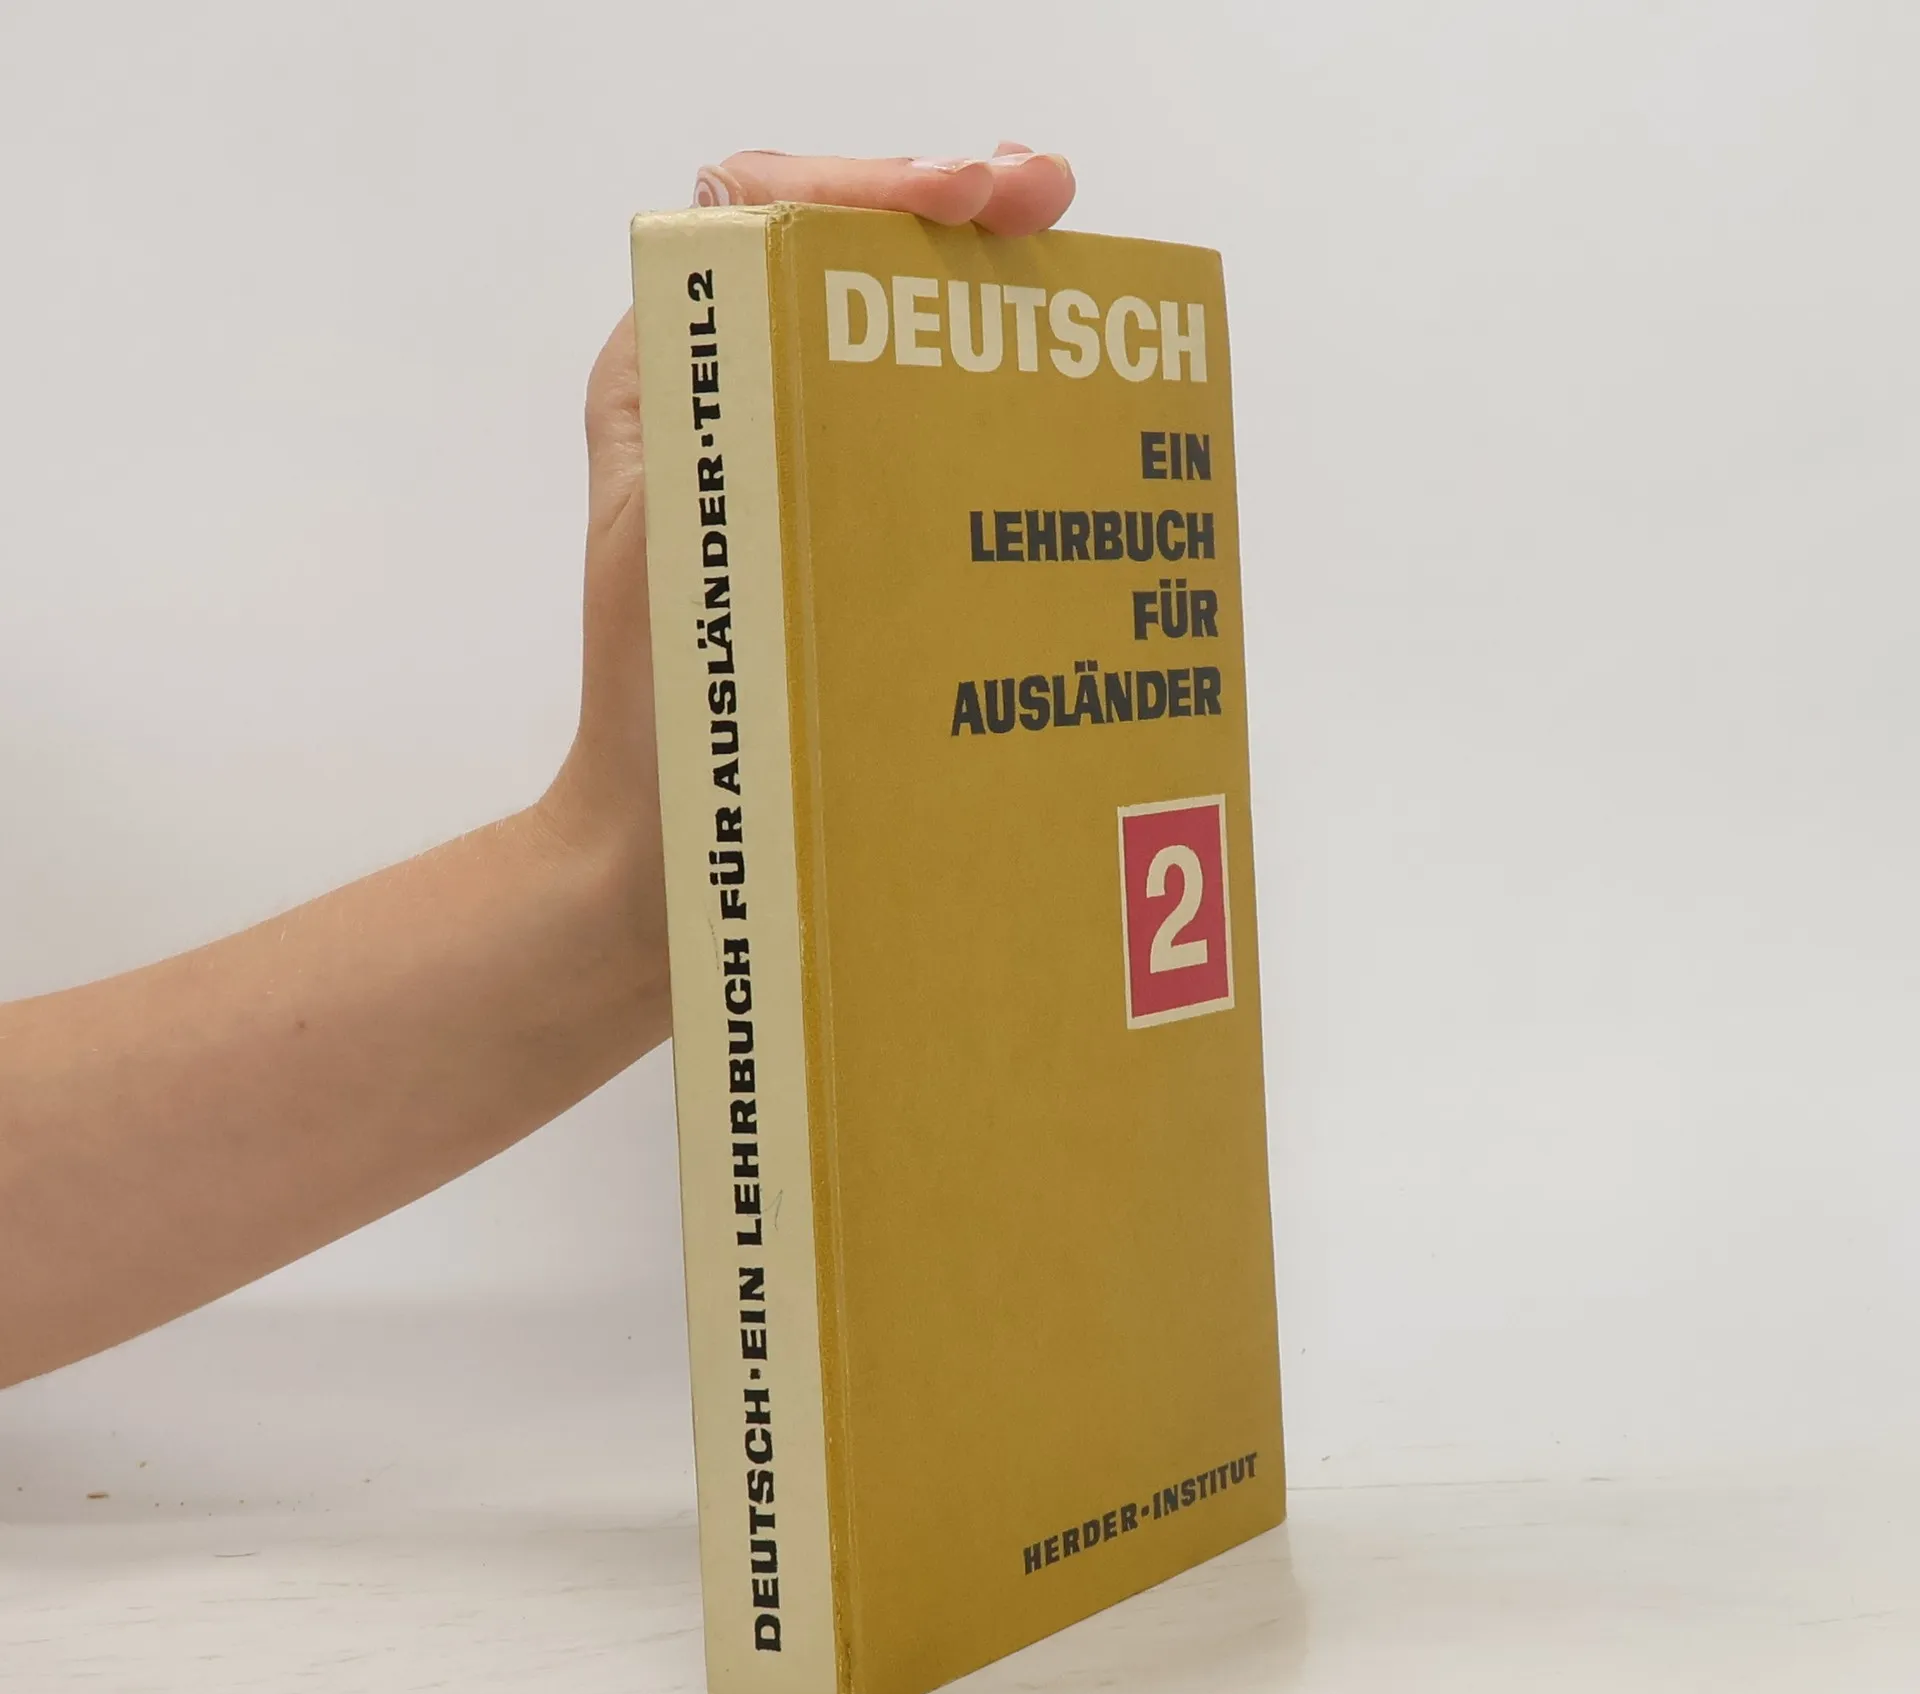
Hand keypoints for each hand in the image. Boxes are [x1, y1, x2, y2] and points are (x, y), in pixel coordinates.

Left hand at [547, 143, 1077, 876]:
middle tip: (1046, 200)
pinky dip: (1007, 429)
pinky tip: (1072, 431)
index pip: (777, 215)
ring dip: (996, 310)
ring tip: (1078, 290)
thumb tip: (747, 203)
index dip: (878, 182)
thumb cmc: (658, 709)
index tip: (979, 195)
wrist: (676, 859)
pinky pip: (941, 461)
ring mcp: (817, 482)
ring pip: (915, 353)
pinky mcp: (867, 556)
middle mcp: (751, 410)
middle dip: (959, 213)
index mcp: (688, 376)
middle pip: (862, 264)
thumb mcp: (663, 515)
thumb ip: (689, 366)